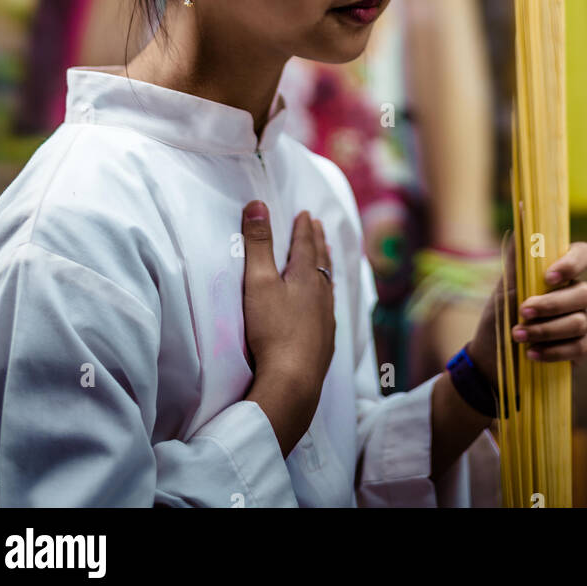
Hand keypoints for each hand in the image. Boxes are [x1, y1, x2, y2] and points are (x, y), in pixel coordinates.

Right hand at [240, 201, 335, 453]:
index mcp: (305, 277)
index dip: (303, 228)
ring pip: (327, 285)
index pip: (305, 244)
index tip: (305, 213)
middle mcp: (321, 294)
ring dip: (324, 266)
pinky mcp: (325, 342)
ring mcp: (326, 319)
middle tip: (318, 227)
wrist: (293, 380)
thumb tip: (257, 204)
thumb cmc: (272, 330)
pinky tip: (325, 305)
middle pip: (320, 261)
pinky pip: (329, 309)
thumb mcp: (258, 282)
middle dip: (317, 242)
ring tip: (325, 257)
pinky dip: (326, 296)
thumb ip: (258, 244)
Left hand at [469, 237, 586, 386]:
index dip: (573, 263)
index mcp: (562, 271)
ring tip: (517, 335)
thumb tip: (523, 208)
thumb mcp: (506, 282)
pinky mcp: (581, 348)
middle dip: (551, 304)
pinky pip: (581, 347)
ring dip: (546, 329)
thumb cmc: (502, 313)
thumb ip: (520, 251)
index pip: (585, 254)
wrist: (492, 356)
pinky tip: (531, 353)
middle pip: (585, 293)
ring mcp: (583, 320)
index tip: (547, 277)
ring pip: (580, 322)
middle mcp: (578, 293)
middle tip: (523, 311)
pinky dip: (554, 351)